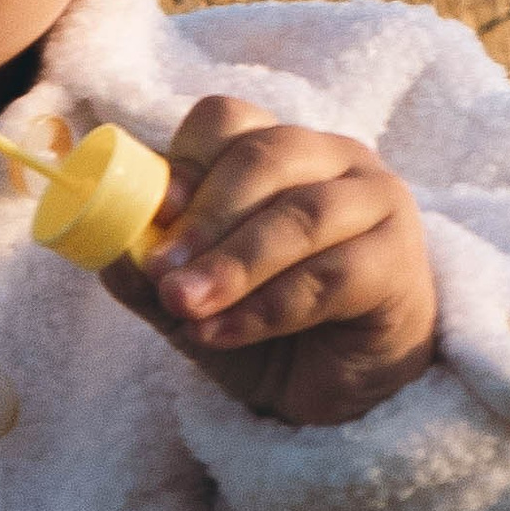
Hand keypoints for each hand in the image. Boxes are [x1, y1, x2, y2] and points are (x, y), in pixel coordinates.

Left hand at [105, 95, 439, 426]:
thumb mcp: (197, 298)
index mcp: (280, 149)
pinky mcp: (400, 260)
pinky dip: (270, 307)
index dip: (185, 161)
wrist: (344, 388)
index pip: (229, 121)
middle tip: (163, 273)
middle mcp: (335, 158)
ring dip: (235, 264)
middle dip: (206, 218)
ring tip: (187, 307)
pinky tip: (226, 333)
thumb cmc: (272, 323)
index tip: (152, 215)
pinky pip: (332, 275)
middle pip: (267, 157)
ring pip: (302, 215)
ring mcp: (378, 202)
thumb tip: (109, 252)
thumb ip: (155, 272)